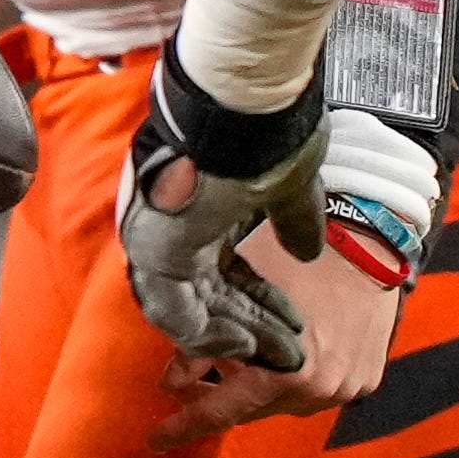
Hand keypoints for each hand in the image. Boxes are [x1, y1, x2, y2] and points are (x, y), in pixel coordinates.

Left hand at [119, 51, 328, 375]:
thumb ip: (294, 222)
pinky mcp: (152, 249)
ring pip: (189, 309)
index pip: (221, 268)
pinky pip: (173, 311)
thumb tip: (306, 251)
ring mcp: (155, 237)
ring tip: (277, 352)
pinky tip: (247, 341)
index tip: (289, 323)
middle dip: (251, 325)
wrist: (244, 106)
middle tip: (287, 351)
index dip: (257, 300)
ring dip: (236, 334)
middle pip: (206, 293)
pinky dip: (208, 334)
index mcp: (196, 205)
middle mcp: (168, 224)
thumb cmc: (265, 132)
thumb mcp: (289, 187)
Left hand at [152, 221, 403, 444]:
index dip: (186, 425)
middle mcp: (321, 391)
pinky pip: (320, 386)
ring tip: (231, 361)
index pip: (224, 412)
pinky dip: (294, 375)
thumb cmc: (294, 256)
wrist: (369, 236)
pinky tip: (276, 352)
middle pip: (256, 406)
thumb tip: (173, 379)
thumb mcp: (236, 292)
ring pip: (288, 399)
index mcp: (288, 375)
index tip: (156, 441)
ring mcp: (349, 387)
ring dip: (259, 384)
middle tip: (186, 385)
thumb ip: (202, 342)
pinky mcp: (367, 376)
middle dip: (218, 395)